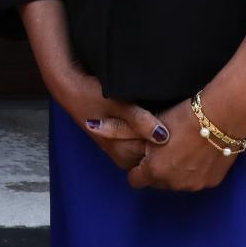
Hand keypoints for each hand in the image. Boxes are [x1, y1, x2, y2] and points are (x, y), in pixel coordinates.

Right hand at [50, 69, 168, 174]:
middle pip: (155, 152)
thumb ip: (138, 120)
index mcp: (124, 154)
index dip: (170, 136)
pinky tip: (152, 117)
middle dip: (165, 135)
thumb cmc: (92, 94)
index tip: (174, 119)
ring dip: (157, 132)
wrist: (71, 88)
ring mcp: (123, 152)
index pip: (158, 152)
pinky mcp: (122, 144)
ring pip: (150, 146)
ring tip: (160, 112)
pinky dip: (150, 131)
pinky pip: (144, 142)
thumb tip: (162, 136)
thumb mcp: (116, 104)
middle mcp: (124, 158)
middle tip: (169, 114)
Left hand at [127, 99, 235, 192]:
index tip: (142, 159)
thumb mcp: (153, 129)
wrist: (220, 118)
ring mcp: (194, 185)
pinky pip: (196, 180)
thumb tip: (139, 152)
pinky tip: (200, 155)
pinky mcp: (211, 182)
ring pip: (177, 183)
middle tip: (164, 152)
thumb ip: (143, 147)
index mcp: (155, 170)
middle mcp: (174, 183)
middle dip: (157, 170)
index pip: (135, 180)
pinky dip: (195, 172)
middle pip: (157, 182)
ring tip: (184, 151)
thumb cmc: (183, 118)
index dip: (136, 169)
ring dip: (176, 172)